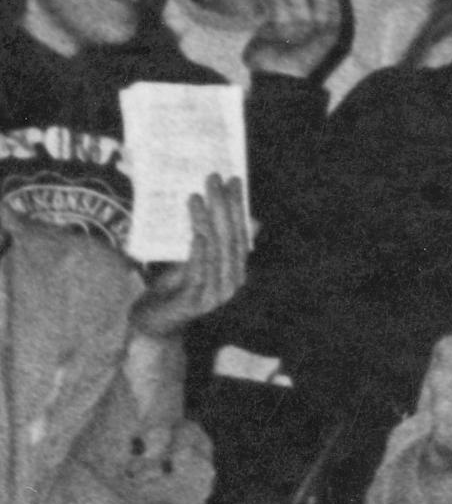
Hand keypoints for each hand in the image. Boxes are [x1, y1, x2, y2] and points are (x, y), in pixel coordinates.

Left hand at [130, 183, 250, 340]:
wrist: (155, 323)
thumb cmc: (174, 288)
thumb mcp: (195, 259)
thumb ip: (215, 241)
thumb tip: (245, 219)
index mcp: (235, 269)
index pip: (240, 232)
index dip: (237, 206)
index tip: (232, 180)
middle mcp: (232, 281)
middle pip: (230, 238)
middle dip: (222, 207)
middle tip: (213, 180)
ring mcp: (216, 294)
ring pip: (215, 252)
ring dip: (207, 223)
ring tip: (197, 198)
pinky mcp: (196, 302)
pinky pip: (199, 273)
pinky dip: (200, 253)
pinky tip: (198, 235)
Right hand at [233, 0, 351, 84]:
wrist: (280, 76)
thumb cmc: (307, 57)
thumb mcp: (328, 36)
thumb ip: (333, 12)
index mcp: (323, 26)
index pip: (321, 0)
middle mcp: (307, 24)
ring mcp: (288, 25)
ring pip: (284, 0)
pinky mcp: (270, 27)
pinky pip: (269, 6)